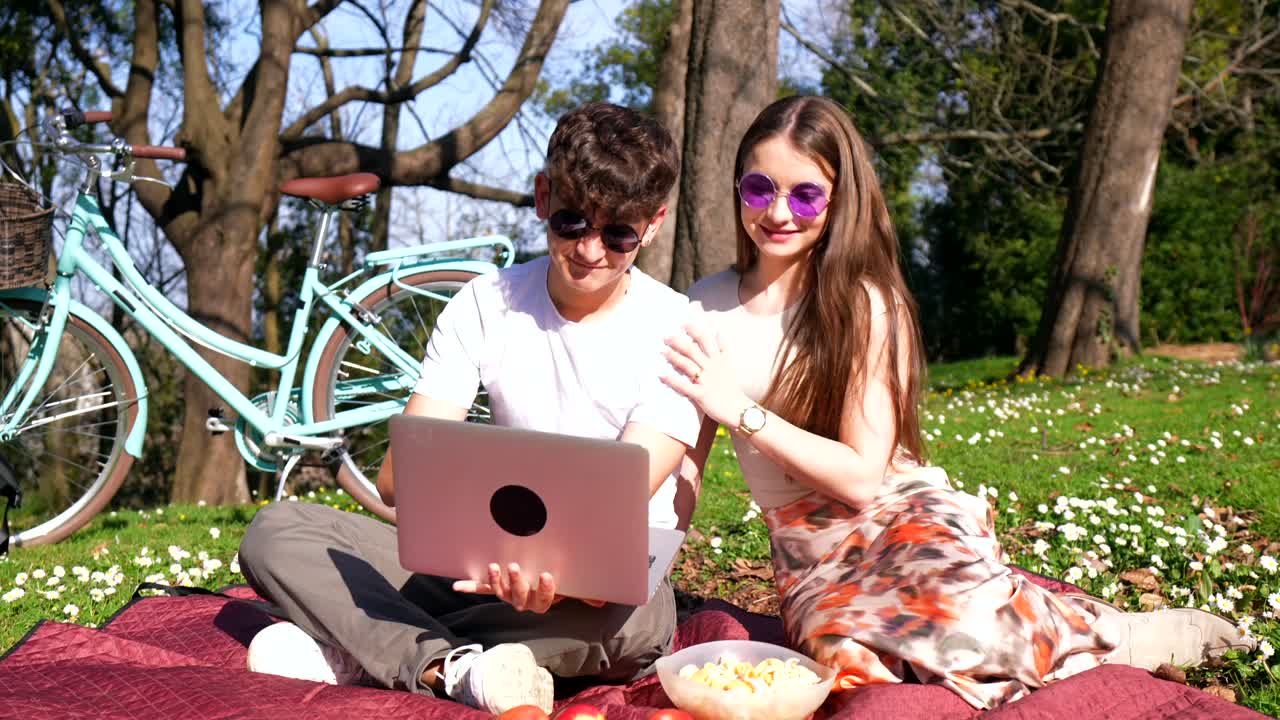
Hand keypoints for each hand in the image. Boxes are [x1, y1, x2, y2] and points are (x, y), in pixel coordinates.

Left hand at [452, 563, 606, 612]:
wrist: (543, 578)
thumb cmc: (561, 580)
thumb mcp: (574, 585)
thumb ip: (586, 593)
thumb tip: (603, 601)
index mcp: (542, 600)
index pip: (544, 599)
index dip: (545, 590)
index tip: (548, 575)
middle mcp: (523, 601)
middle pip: (519, 597)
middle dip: (517, 582)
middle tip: (515, 567)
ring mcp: (508, 593)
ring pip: (501, 592)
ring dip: (495, 581)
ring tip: (494, 566)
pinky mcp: (496, 585)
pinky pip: (482, 588)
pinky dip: (470, 586)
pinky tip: (457, 586)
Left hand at [662, 323, 752, 426]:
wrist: (739, 410)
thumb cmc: (732, 389)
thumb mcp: (728, 366)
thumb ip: (723, 349)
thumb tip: (719, 332)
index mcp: (717, 361)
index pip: (706, 340)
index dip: (694, 331)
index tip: (683, 324)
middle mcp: (711, 368)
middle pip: (692, 350)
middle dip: (677, 342)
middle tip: (665, 338)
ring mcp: (706, 381)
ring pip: (687, 365)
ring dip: (673, 357)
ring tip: (662, 352)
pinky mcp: (701, 395)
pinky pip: (684, 386)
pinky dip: (672, 381)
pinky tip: (661, 376)